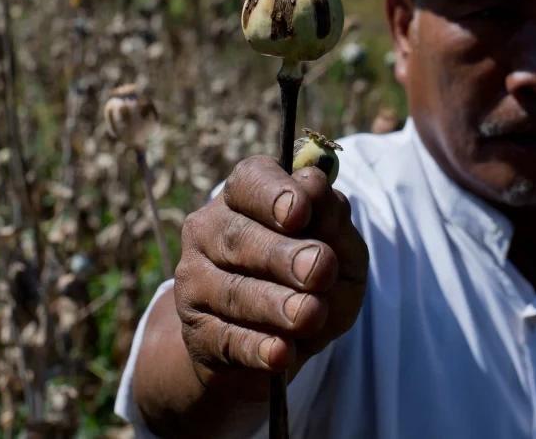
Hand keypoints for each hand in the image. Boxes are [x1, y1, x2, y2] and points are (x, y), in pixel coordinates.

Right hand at [173, 155, 368, 399]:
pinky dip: (256, 347)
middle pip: (239, 237)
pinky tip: (281, 353)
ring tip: (311, 315)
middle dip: (282, 255)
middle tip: (320, 269)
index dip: (274, 194)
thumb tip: (314, 185)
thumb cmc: (312, 281)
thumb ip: (333, 219)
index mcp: (245, 197)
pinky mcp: (196, 332)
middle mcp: (209, 230)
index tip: (301, 211)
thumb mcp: (340, 249)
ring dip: (274, 304)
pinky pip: (226, 338)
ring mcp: (195, 281)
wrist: (278, 345)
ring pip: (232, 290)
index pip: (251, 181)